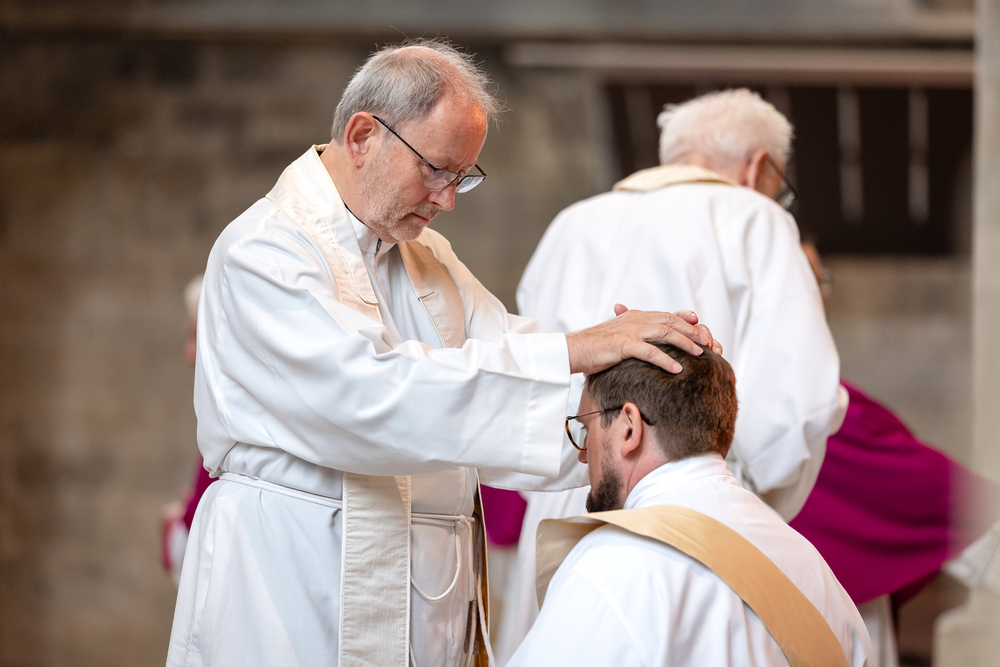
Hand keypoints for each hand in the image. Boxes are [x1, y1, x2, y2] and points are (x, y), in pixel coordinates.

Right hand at [565, 305, 721, 374]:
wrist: (573, 349)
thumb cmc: (595, 348)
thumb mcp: (619, 337)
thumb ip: (636, 335)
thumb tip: (652, 345)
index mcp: (635, 316)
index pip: (667, 315)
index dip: (686, 320)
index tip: (702, 327)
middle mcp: (635, 320)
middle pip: (670, 322)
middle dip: (692, 332)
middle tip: (710, 343)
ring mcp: (629, 331)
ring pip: (664, 333)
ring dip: (684, 343)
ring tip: (701, 354)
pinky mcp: (622, 345)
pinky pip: (648, 351)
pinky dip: (664, 359)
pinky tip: (677, 369)